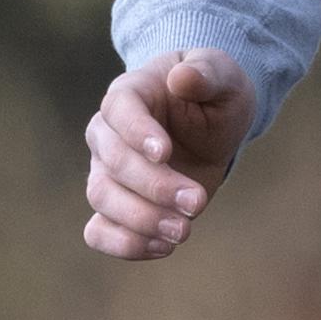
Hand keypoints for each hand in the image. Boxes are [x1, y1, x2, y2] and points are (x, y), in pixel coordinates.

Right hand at [78, 50, 253, 259]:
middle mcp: (108, 134)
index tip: (166, 153)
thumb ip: (206, 72)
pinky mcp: (116, 205)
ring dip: (141, 220)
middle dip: (154, 187)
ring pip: (102, 198)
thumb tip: (183, 77)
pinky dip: (123, 245)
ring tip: (183, 231)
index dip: (137, 132)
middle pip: (112, 163)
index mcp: (130, 93)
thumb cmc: (214, 92)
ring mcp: (106, 171)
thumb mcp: (223, 75)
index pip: (119, 110)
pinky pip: (97, 231)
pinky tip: (163, 247)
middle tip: (197, 202)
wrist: (210, 121)